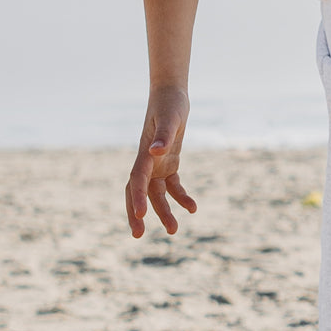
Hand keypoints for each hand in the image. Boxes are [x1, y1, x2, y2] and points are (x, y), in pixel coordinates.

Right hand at [125, 85, 197, 237]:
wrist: (172, 94)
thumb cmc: (170, 104)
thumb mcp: (171, 118)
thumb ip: (164, 136)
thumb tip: (157, 152)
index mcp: (144, 153)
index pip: (137, 180)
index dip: (137, 198)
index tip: (141, 216)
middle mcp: (148, 161)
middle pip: (138, 192)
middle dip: (137, 213)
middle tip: (138, 235)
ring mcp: (157, 164)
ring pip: (156, 194)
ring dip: (163, 211)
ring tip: (173, 230)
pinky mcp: (168, 164)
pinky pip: (172, 186)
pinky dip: (180, 197)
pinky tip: (193, 208)